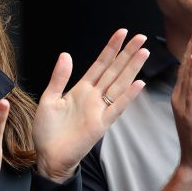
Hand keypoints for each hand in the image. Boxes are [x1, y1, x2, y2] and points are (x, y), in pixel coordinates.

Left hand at [34, 29, 148, 182]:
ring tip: (144, 52)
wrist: (49, 157)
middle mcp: (94, 97)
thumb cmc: (47, 131)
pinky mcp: (101, 125)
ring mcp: (99, 110)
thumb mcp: (48, 99)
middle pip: (114, 70)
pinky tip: (139, 84)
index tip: (122, 33)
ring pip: (119, 84)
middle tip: (141, 37)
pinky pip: (116, 108)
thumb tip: (66, 54)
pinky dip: (128, 96)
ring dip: (131, 69)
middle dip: (127, 53)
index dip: (111, 48)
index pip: (100, 64)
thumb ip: (59, 77)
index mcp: (81, 89)